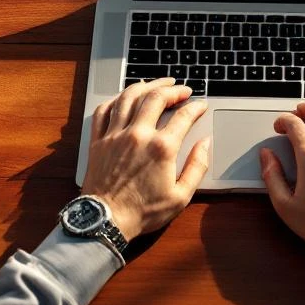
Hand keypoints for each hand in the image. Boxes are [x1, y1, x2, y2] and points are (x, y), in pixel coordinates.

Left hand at [81, 78, 210, 242]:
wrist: (105, 220)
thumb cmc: (143, 212)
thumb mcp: (181, 196)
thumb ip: (197, 166)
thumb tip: (205, 144)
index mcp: (161, 148)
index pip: (183, 116)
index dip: (196, 107)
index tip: (201, 105)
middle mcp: (138, 135)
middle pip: (156, 97)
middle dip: (172, 89)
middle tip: (181, 89)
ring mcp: (116, 135)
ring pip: (129, 97)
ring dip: (145, 85)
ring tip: (156, 84)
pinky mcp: (99, 140)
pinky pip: (104, 110)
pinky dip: (115, 99)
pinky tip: (124, 98)